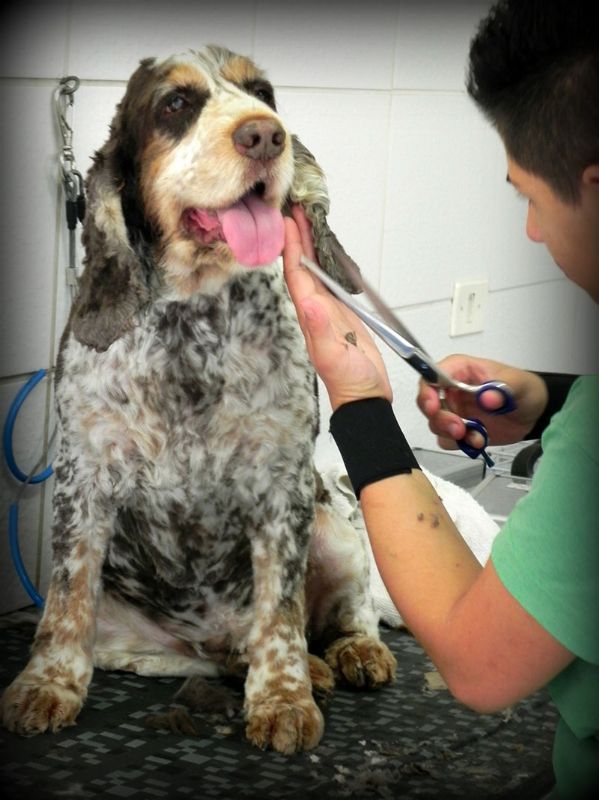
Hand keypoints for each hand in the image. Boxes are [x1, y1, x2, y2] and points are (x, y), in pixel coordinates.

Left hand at [283, 206, 391, 410]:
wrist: (364, 397)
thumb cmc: (350, 381)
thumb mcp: (334, 357)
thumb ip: (321, 331)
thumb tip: (308, 303)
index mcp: (310, 316)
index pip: (297, 275)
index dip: (293, 248)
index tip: (289, 221)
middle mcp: (316, 310)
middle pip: (304, 268)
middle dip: (299, 238)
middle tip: (297, 208)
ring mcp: (329, 311)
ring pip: (317, 272)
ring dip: (312, 246)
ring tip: (310, 221)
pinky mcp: (343, 314)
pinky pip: (332, 281)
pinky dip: (329, 262)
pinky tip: (330, 252)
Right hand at [416, 355, 548, 448]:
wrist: (533, 413)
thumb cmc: (523, 389)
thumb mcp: (519, 385)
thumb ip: (504, 389)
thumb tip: (486, 397)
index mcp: (460, 370)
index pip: (432, 375)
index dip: (427, 391)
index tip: (433, 408)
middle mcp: (451, 390)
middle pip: (428, 403)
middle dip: (440, 419)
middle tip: (459, 429)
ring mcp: (454, 411)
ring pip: (435, 423)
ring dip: (452, 434)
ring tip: (478, 437)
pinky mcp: (459, 429)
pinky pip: (448, 440)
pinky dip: (461, 444)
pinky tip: (480, 441)